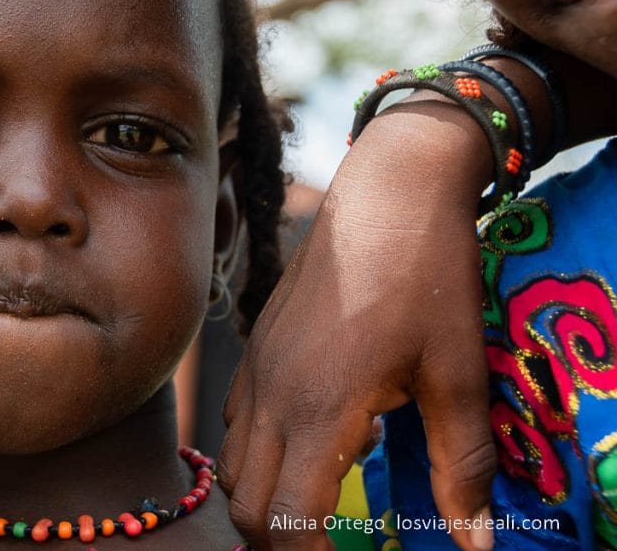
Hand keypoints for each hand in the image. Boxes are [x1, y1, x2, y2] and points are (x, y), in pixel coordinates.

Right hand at [219, 100, 500, 550]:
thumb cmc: (428, 276)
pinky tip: (307, 433)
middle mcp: (272, 393)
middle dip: (278, 541)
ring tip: (319, 493)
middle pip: (244, 503)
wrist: (388, 190)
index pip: (283, 519)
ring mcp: (256, 365)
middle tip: (328, 543)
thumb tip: (476, 542)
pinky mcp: (254, 344)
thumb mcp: (458, 374)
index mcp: (321, 406)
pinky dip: (257, 451)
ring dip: (264, 495)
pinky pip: (235, 420)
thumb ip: (463, 465)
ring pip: (231, 463)